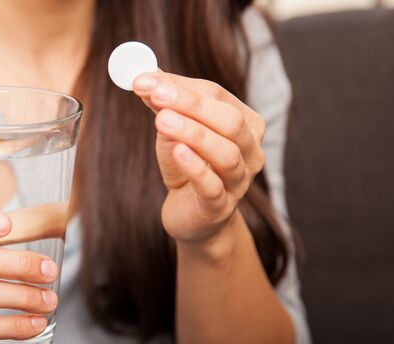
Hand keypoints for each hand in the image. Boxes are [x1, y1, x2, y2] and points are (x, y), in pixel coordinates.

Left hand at [132, 73, 266, 242]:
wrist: (191, 216)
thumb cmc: (187, 166)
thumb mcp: (174, 131)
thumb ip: (163, 105)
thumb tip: (144, 78)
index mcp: (244, 124)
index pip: (217, 96)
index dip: (181, 86)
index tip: (144, 79)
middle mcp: (250, 151)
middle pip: (229, 121)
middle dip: (191, 105)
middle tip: (156, 94)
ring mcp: (239, 181)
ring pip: (225, 153)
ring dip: (193, 133)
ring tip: (162, 120)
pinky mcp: (220, 207)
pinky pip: (213, 186)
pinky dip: (196, 167)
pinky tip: (178, 152)